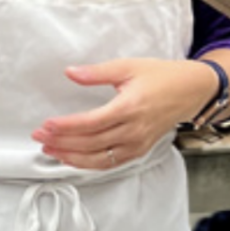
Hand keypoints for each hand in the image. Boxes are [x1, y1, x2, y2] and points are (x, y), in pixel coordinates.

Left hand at [31, 58, 217, 170]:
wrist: (190, 90)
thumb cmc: (161, 76)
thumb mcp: (128, 66)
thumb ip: (97, 72)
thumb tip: (71, 72)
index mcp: (130, 107)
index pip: (91, 123)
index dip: (66, 126)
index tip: (46, 125)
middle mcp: (133, 130)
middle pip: (91, 143)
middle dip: (62, 142)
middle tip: (39, 136)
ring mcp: (137, 144)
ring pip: (98, 158)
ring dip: (71, 156)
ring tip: (50, 150)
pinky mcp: (138, 150)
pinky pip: (109, 163)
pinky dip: (88, 164)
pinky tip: (72, 158)